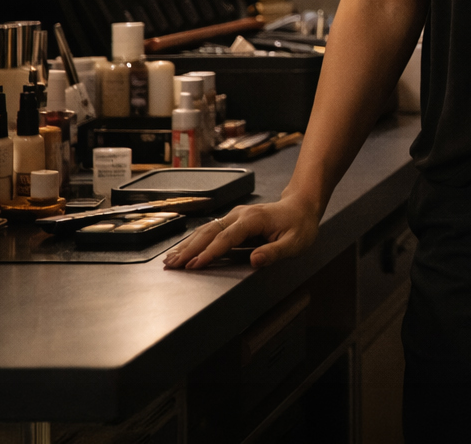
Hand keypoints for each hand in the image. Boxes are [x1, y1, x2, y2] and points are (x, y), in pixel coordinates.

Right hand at [164, 197, 319, 269]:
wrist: (301, 206)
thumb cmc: (300, 226)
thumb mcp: (296, 243)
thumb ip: (276, 252)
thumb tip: (255, 260)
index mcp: (253, 220)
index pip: (227, 238)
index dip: (210, 252)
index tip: (194, 265)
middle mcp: (240, 214)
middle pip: (209, 232)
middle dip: (189, 249)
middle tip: (172, 265)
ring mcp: (234, 216)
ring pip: (205, 229)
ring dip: (187, 245)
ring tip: (170, 260)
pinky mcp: (232, 220)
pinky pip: (210, 230)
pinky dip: (194, 241)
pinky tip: (183, 251)